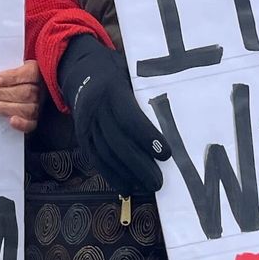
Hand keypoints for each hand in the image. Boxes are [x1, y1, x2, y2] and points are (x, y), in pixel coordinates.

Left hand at [0, 60, 41, 133]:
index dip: (12, 77)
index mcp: (38, 72)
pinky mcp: (36, 120)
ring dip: (4, 107)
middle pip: (25, 92)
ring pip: (26, 108)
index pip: (29, 74)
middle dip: (1, 93)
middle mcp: (42, 90)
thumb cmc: (16, 78)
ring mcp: (40, 106)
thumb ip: (8, 71)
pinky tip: (12, 121)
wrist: (28, 91)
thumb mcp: (14, 68)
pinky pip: (32, 124)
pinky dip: (22, 123)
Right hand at [58, 36, 166, 196]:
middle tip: (159, 182)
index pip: (130, 118)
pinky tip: (126, 187)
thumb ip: (146, 90)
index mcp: (112, 91)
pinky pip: (95, 159)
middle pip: (118, 142)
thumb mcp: (130, 73)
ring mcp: (86, 125)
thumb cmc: (115, 73)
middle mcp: (96, 109)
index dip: (147, 137)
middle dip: (140, 165)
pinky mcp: (81, 137)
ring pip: (106, 154)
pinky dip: (110, 175)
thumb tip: (177, 112)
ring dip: (127, 174)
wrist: (81, 72)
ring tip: (147, 187)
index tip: (166, 154)